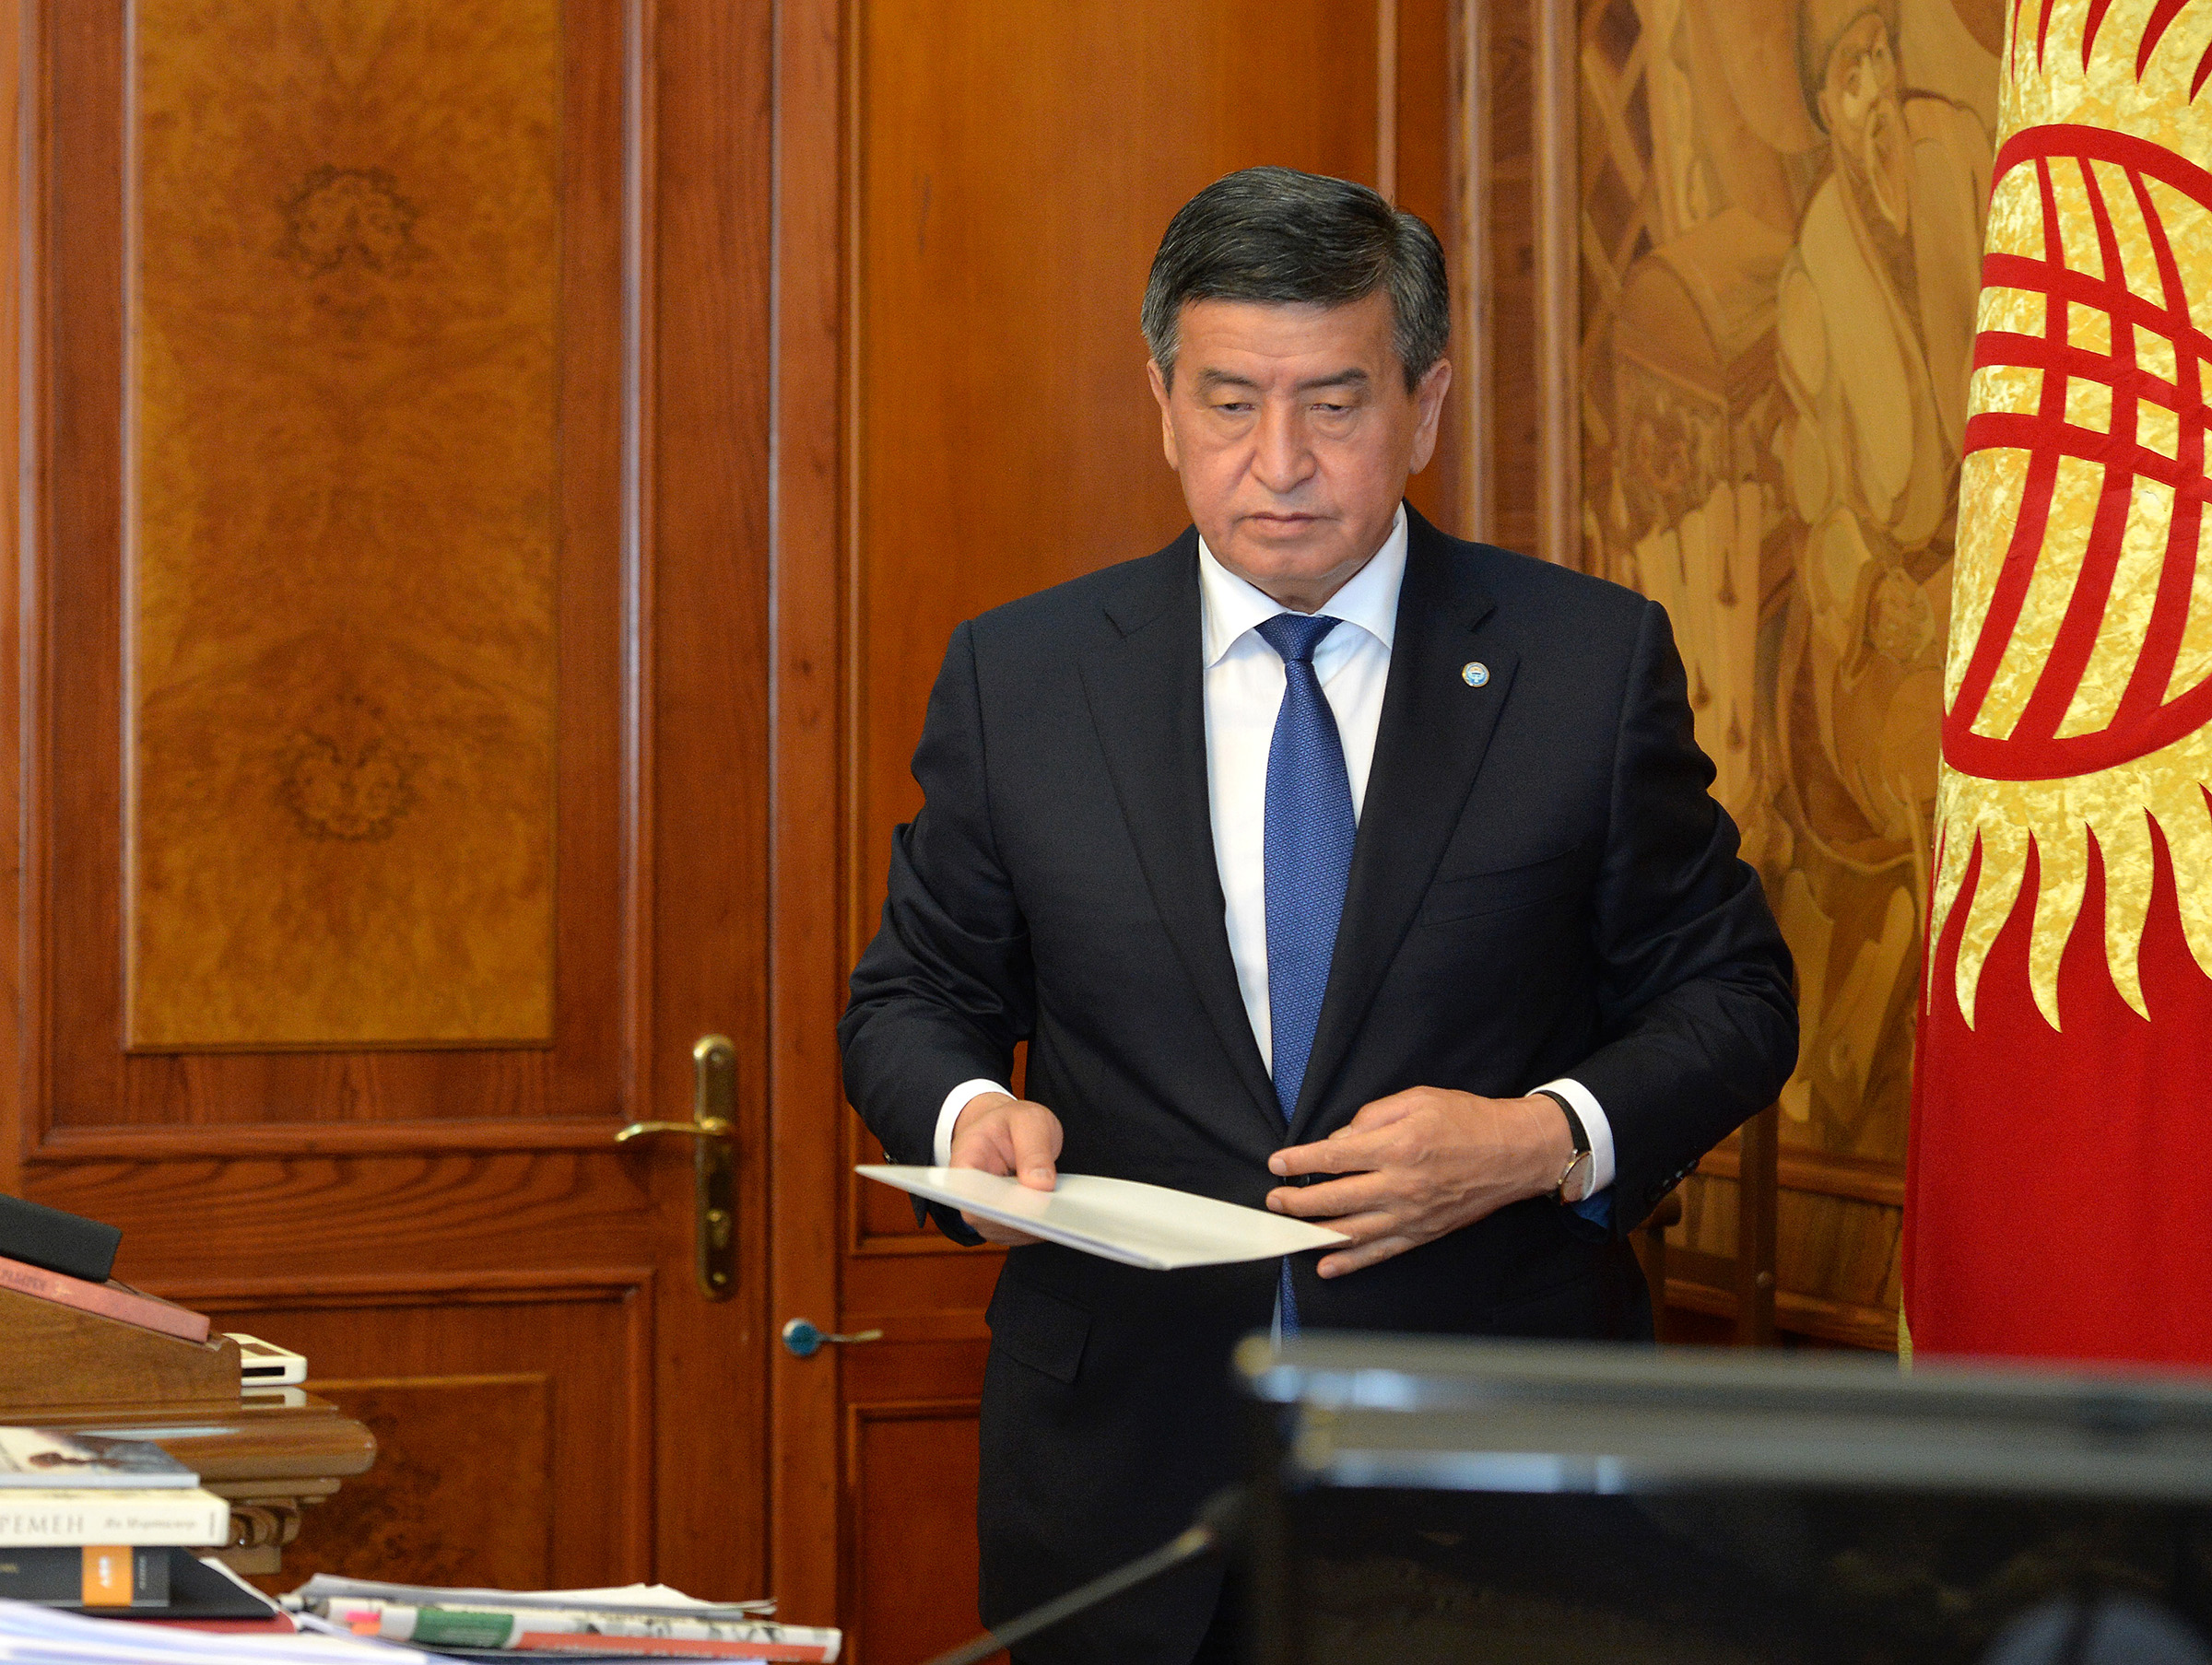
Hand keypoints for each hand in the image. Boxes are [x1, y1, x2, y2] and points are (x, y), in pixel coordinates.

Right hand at [948, 1092, 1063, 1246]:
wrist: (1010, 1129)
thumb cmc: (1014, 1122)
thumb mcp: (1029, 1120)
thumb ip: (1034, 1148)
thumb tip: (1041, 1185)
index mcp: (965, 1159)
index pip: (966, 1191)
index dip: (988, 1205)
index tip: (1018, 1206)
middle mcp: (970, 1191)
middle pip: (988, 1218)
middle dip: (1021, 1218)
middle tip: (1052, 1213)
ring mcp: (987, 1210)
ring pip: (1008, 1230)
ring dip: (1035, 1226)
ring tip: (1062, 1215)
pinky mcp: (1007, 1221)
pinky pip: (1023, 1232)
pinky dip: (1042, 1227)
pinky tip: (1061, 1217)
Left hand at [1265, 1088, 1574, 1276]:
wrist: (1515, 1153)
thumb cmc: (1468, 1120)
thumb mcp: (1417, 1099)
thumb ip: (1372, 1116)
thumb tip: (1339, 1140)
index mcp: (1398, 1146)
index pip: (1335, 1157)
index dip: (1300, 1161)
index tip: (1277, 1164)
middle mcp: (1402, 1185)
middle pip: (1335, 1199)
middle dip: (1297, 1201)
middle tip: (1273, 1200)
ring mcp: (1412, 1215)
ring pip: (1352, 1231)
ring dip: (1314, 1233)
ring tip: (1287, 1231)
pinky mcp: (1423, 1233)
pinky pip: (1381, 1252)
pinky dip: (1351, 1262)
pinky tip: (1326, 1266)